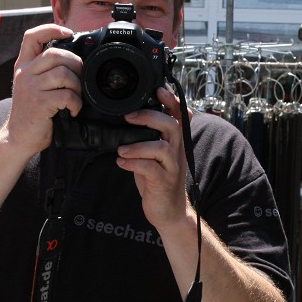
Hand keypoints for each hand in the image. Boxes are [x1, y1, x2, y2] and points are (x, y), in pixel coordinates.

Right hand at [6, 24, 83, 156]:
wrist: (18, 138)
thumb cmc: (31, 113)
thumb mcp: (33, 86)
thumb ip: (46, 71)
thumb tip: (74, 60)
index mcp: (23, 66)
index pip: (31, 36)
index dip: (51, 29)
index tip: (68, 32)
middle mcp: (24, 74)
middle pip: (55, 54)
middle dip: (75, 64)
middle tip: (79, 78)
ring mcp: (30, 88)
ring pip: (64, 73)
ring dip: (77, 86)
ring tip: (75, 97)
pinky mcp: (39, 103)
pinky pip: (66, 95)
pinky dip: (76, 103)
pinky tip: (73, 110)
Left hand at [114, 87, 191, 229]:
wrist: (169, 211)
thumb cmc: (159, 181)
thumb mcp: (155, 155)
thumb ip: (149, 137)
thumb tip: (131, 118)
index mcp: (175, 142)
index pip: (181, 116)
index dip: (173, 101)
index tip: (159, 90)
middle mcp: (177, 152)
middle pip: (172, 125)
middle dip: (149, 117)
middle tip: (128, 117)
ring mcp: (172, 167)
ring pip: (161, 147)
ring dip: (138, 146)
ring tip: (121, 150)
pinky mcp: (164, 182)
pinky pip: (151, 169)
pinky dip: (134, 164)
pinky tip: (121, 164)